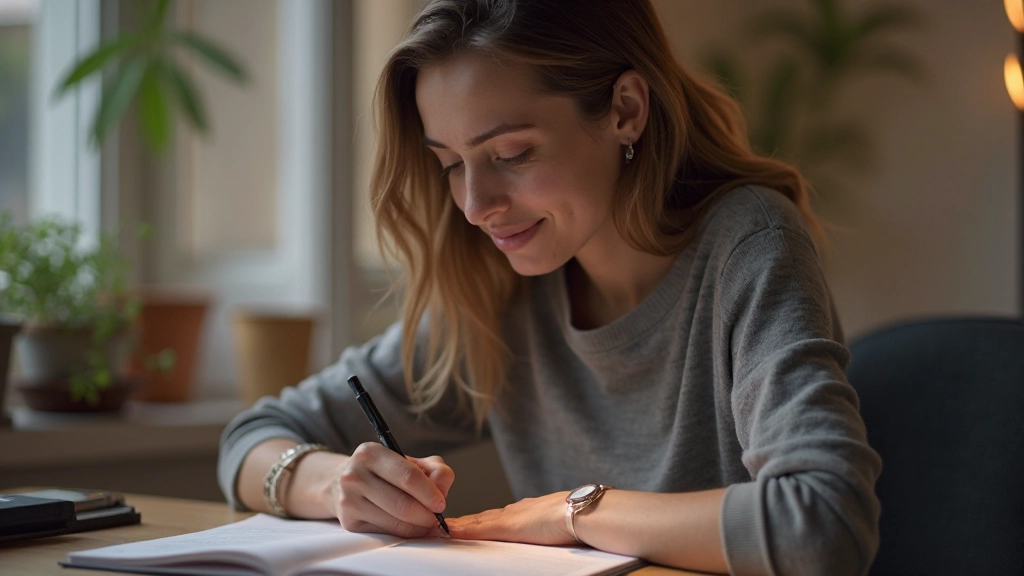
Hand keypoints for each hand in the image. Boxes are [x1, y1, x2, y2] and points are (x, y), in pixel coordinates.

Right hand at [328, 442, 453, 537]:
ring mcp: (349, 500)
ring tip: (426, 523)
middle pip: (402, 505)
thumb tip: (442, 490)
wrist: (351, 482)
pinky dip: (403, 534)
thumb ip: (436, 471)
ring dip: (418, 528)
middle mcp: (355, 475)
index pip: (408, 476)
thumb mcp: (413, 462)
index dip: (430, 493)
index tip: (441, 504)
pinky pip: (385, 534)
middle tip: (436, 519)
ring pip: (395, 523)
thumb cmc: (387, 472)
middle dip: (427, 516)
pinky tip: (409, 527)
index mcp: (371, 453)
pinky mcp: (348, 522)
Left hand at [446, 491, 574, 544]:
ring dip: (458, 525)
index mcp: (526, 512)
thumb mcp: (558, 523)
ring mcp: (510, 518)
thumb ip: (548, 527)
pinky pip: (479, 528)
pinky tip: (448, 531)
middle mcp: (515, 511)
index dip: (478, 520)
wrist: (583, 512)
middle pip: (480, 517)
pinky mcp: (508, 526)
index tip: (462, 523)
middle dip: (462, 521)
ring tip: (437, 527)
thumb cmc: (578, 519)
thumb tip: (550, 532)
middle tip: (439, 524)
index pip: (494, 517)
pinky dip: (463, 529)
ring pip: (476, 521)